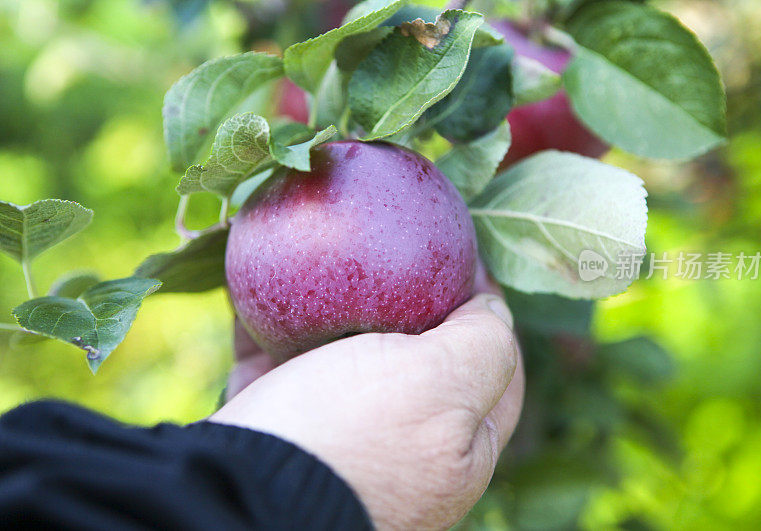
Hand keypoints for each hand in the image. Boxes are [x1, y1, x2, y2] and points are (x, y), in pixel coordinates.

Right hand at [211, 268, 523, 529]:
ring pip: (345, 357)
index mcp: (455, 453)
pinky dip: (274, 323)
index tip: (463, 256)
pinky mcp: (278, 427)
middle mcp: (402, 451)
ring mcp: (338, 440)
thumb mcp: (441, 386)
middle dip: (411, 303)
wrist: (235, 493)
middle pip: (420, 361)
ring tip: (332, 248)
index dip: (488, 309)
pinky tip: (264, 280)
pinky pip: (280, 361)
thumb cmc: (351, 435)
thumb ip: (483, 346)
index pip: (496, 372)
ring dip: (336, 305)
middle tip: (400, 250)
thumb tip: (495, 311)